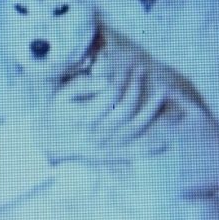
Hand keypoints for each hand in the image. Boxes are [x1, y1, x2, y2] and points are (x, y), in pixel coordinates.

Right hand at [46, 60, 176, 163]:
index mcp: (83, 117)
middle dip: (137, 87)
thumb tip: (106, 80)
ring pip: (135, 128)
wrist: (51, 142)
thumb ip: (82, 85)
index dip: (122, 77)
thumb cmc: (58, 113)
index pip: (110, 94)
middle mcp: (97, 133)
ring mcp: (107, 146)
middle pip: (125, 109)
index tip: (129, 64)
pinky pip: (135, 151)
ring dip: (152, 110)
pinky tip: (167, 139)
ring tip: (164, 92)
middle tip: (143, 69)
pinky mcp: (113, 155)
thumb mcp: (61, 95)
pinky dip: (152, 146)